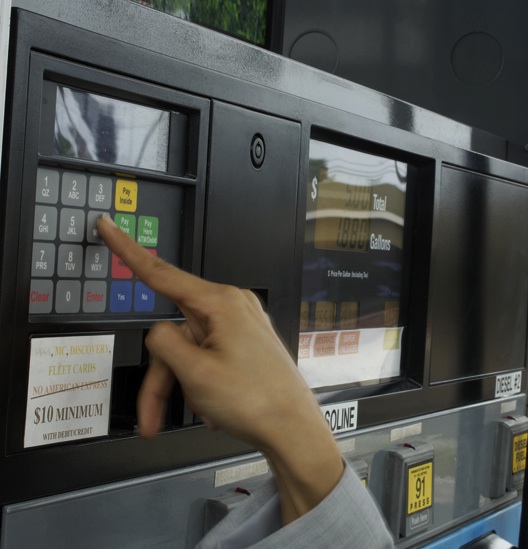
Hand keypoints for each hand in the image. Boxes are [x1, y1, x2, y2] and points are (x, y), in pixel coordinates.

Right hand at [97, 215, 342, 521]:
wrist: (292, 428)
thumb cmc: (255, 400)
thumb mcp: (194, 373)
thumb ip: (164, 343)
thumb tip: (158, 332)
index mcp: (220, 303)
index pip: (161, 272)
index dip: (128, 250)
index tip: (107, 225)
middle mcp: (233, 307)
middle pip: (173, 334)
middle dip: (162, 377)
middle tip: (150, 417)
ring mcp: (241, 325)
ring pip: (189, 352)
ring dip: (185, 386)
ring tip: (202, 413)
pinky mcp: (246, 343)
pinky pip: (208, 358)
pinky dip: (204, 385)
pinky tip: (216, 407)